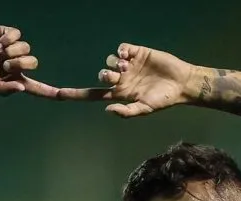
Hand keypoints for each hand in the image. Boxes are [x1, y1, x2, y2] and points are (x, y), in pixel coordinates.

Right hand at [0, 26, 58, 96]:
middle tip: (2, 64)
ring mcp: (12, 49)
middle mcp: (16, 65)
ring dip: (12, 51)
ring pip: (27, 48)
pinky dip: (8, 39)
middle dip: (19, 63)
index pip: (39, 88)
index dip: (54, 92)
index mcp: (14, 81)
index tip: (69, 96)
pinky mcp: (6, 34)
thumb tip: (22, 87)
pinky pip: (18, 34)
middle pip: (33, 63)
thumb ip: (4, 89)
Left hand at [55, 44, 196, 116]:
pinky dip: (122, 50)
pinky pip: (122, 48)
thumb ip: (127, 112)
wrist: (182, 84)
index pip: (92, 94)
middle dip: (105, 75)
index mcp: (119, 94)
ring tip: (129, 67)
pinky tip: (129, 55)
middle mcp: (121, 80)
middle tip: (118, 76)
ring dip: (115, 63)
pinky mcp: (137, 53)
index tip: (58, 94)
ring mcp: (128, 66)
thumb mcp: (145, 109)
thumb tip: (107, 109)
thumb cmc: (164, 99)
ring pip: (110, 61)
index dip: (76, 94)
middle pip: (102, 76)